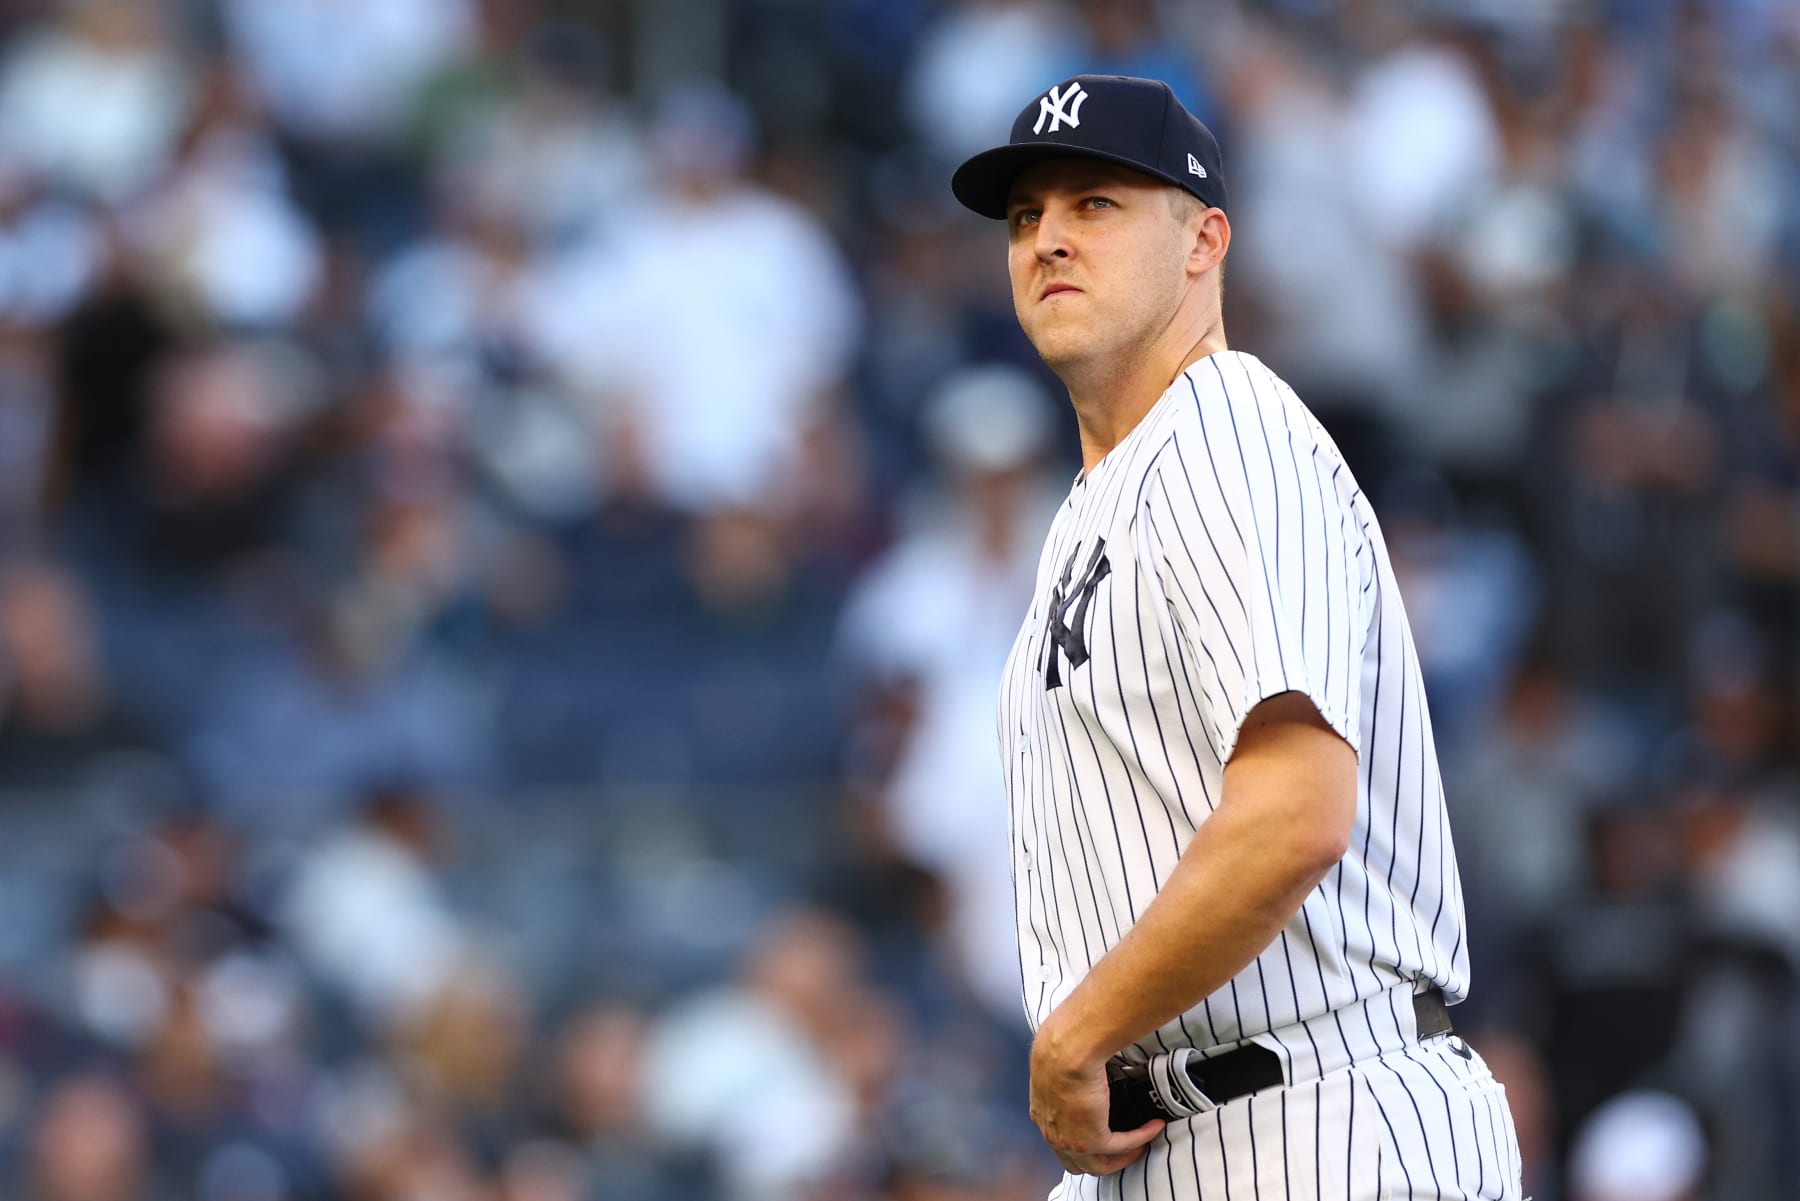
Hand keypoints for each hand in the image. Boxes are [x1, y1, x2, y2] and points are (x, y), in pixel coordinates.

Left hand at [1029, 1019, 1163, 1175]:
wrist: (1066, 1050)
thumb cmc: (1061, 1047)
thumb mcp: (1059, 1069)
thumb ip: (1069, 1078)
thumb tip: (1086, 1069)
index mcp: (1042, 1115)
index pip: (1062, 1142)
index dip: (1083, 1142)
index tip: (1105, 1130)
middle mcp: (1053, 1134)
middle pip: (1079, 1163)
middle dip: (1104, 1158)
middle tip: (1126, 1146)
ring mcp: (1071, 1141)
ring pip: (1100, 1165)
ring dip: (1124, 1156)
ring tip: (1142, 1143)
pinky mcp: (1093, 1140)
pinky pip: (1123, 1146)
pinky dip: (1141, 1137)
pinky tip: (1153, 1126)